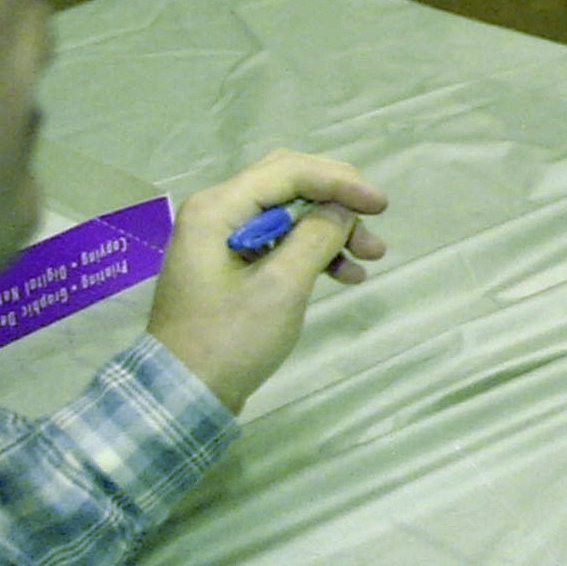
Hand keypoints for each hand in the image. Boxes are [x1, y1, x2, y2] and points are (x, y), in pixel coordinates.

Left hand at [148, 149, 389, 413]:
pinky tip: (345, 275)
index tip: (382, 205)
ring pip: (288, 213)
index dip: (341, 182)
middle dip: (336, 201)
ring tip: (371, 257)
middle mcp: (216, 212)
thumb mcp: (281, 287)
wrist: (184, 393)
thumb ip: (315, 237)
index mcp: (218, 208)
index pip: (289, 171)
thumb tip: (342, 209)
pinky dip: (312, 252)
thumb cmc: (229, 339)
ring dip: (330, 229)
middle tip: (375, 221)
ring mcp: (221, 238)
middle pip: (288, 183)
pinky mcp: (230, 264)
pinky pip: (278, 242)